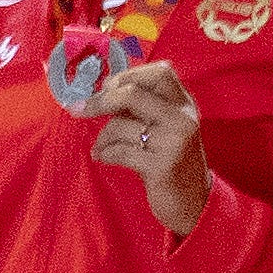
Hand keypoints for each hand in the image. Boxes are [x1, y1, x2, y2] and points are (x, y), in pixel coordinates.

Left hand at [88, 60, 209, 235]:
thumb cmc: (171, 160)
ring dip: (102, 138)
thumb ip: (145, 107)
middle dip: (99, 101)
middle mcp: (183, 118)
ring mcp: (174, 142)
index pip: (161, 72)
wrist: (193, 201)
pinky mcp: (162, 166)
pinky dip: (104, 154)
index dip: (129, 75)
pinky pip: (119, 152)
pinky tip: (104, 158)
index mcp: (184, 104)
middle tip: (78, 109)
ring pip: (120, 126)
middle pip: (133, 93)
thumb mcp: (166, 127)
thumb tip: (103, 91)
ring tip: (101, 148)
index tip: (107, 87)